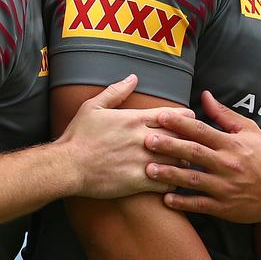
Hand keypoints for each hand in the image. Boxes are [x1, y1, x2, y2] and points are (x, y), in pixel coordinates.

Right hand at [59, 74, 192, 198]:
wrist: (67, 166)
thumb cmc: (78, 136)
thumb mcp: (93, 107)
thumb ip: (116, 92)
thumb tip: (133, 78)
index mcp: (134, 119)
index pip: (171, 115)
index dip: (185, 118)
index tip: (190, 120)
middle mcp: (142, 138)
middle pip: (179, 137)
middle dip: (188, 139)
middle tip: (193, 142)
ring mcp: (142, 160)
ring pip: (177, 159)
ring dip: (183, 159)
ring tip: (184, 161)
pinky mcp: (139, 181)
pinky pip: (167, 181)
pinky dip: (174, 179)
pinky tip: (173, 179)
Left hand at [144, 90, 260, 223]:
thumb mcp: (250, 132)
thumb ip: (225, 115)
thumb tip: (205, 95)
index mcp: (232, 144)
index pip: (203, 131)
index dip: (181, 124)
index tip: (160, 117)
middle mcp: (228, 165)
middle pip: (194, 153)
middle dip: (169, 146)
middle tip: (146, 140)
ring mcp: (226, 187)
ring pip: (194, 180)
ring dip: (170, 174)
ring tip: (148, 170)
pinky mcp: (225, 207)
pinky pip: (200, 204)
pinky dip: (183, 203)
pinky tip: (165, 199)